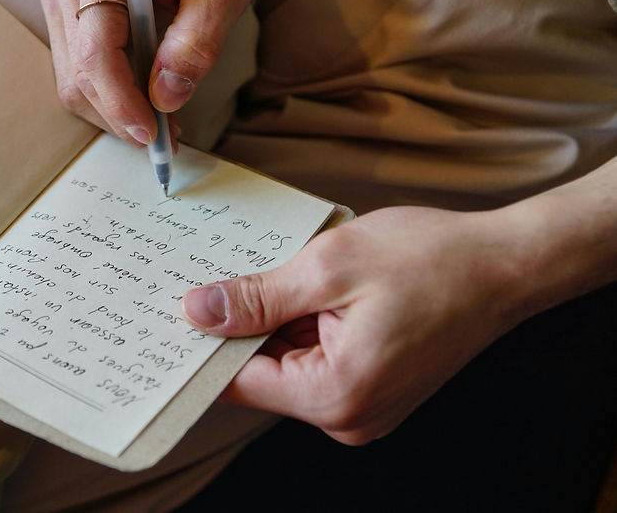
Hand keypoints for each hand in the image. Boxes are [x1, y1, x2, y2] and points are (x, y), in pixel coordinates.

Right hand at [40, 0, 253, 146]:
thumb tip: (166, 98)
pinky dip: (109, 97)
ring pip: (73, 81)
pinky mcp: (64, 16)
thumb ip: (196, 43)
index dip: (120, 101)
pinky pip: (78, 72)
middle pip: (80, 73)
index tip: (152, 134)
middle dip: (120, 115)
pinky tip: (143, 101)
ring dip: (114, 112)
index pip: (96, 50)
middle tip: (165, 140)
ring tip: (160, 123)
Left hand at [180, 206, 531, 444]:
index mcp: (335, 396)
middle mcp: (348, 417)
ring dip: (276, 321)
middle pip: (262, 374)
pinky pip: (316, 360)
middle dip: (241, 325)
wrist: (506, 265)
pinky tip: (310, 288)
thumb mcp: (329, 267)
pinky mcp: (373, 386)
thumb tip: (198, 313)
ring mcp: (364, 406)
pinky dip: (303, 325)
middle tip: (221, 275)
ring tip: (285, 273)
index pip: (238, 382)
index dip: (203, 345)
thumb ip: (258, 297)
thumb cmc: (432, 261)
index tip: (172, 313)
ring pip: (288, 363)